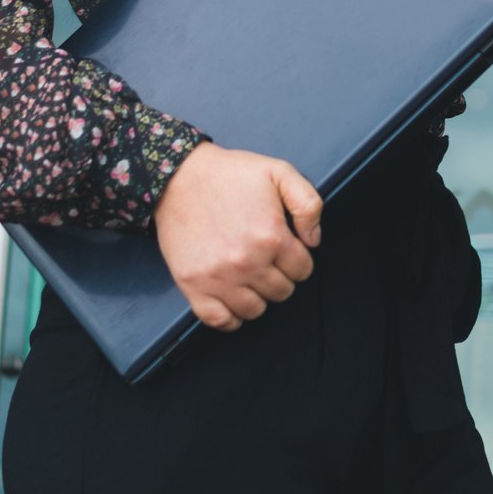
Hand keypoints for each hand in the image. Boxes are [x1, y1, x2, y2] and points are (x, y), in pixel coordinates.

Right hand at [153, 142, 321, 331]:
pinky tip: (233, 300)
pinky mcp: (193, 286)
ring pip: (255, 310)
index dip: (298, 260)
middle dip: (280, 277)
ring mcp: (219, 278)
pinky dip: (230, 318)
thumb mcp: (280, 172)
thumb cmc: (229, 174)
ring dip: (258, 296)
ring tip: (251, 278)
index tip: (286, 251)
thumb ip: (308, 204)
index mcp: (271, 236)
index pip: (303, 271)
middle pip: (281, 292)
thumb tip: (314, 240)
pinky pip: (219, 321)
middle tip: (268, 261)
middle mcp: (247, 262)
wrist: (179, 178)